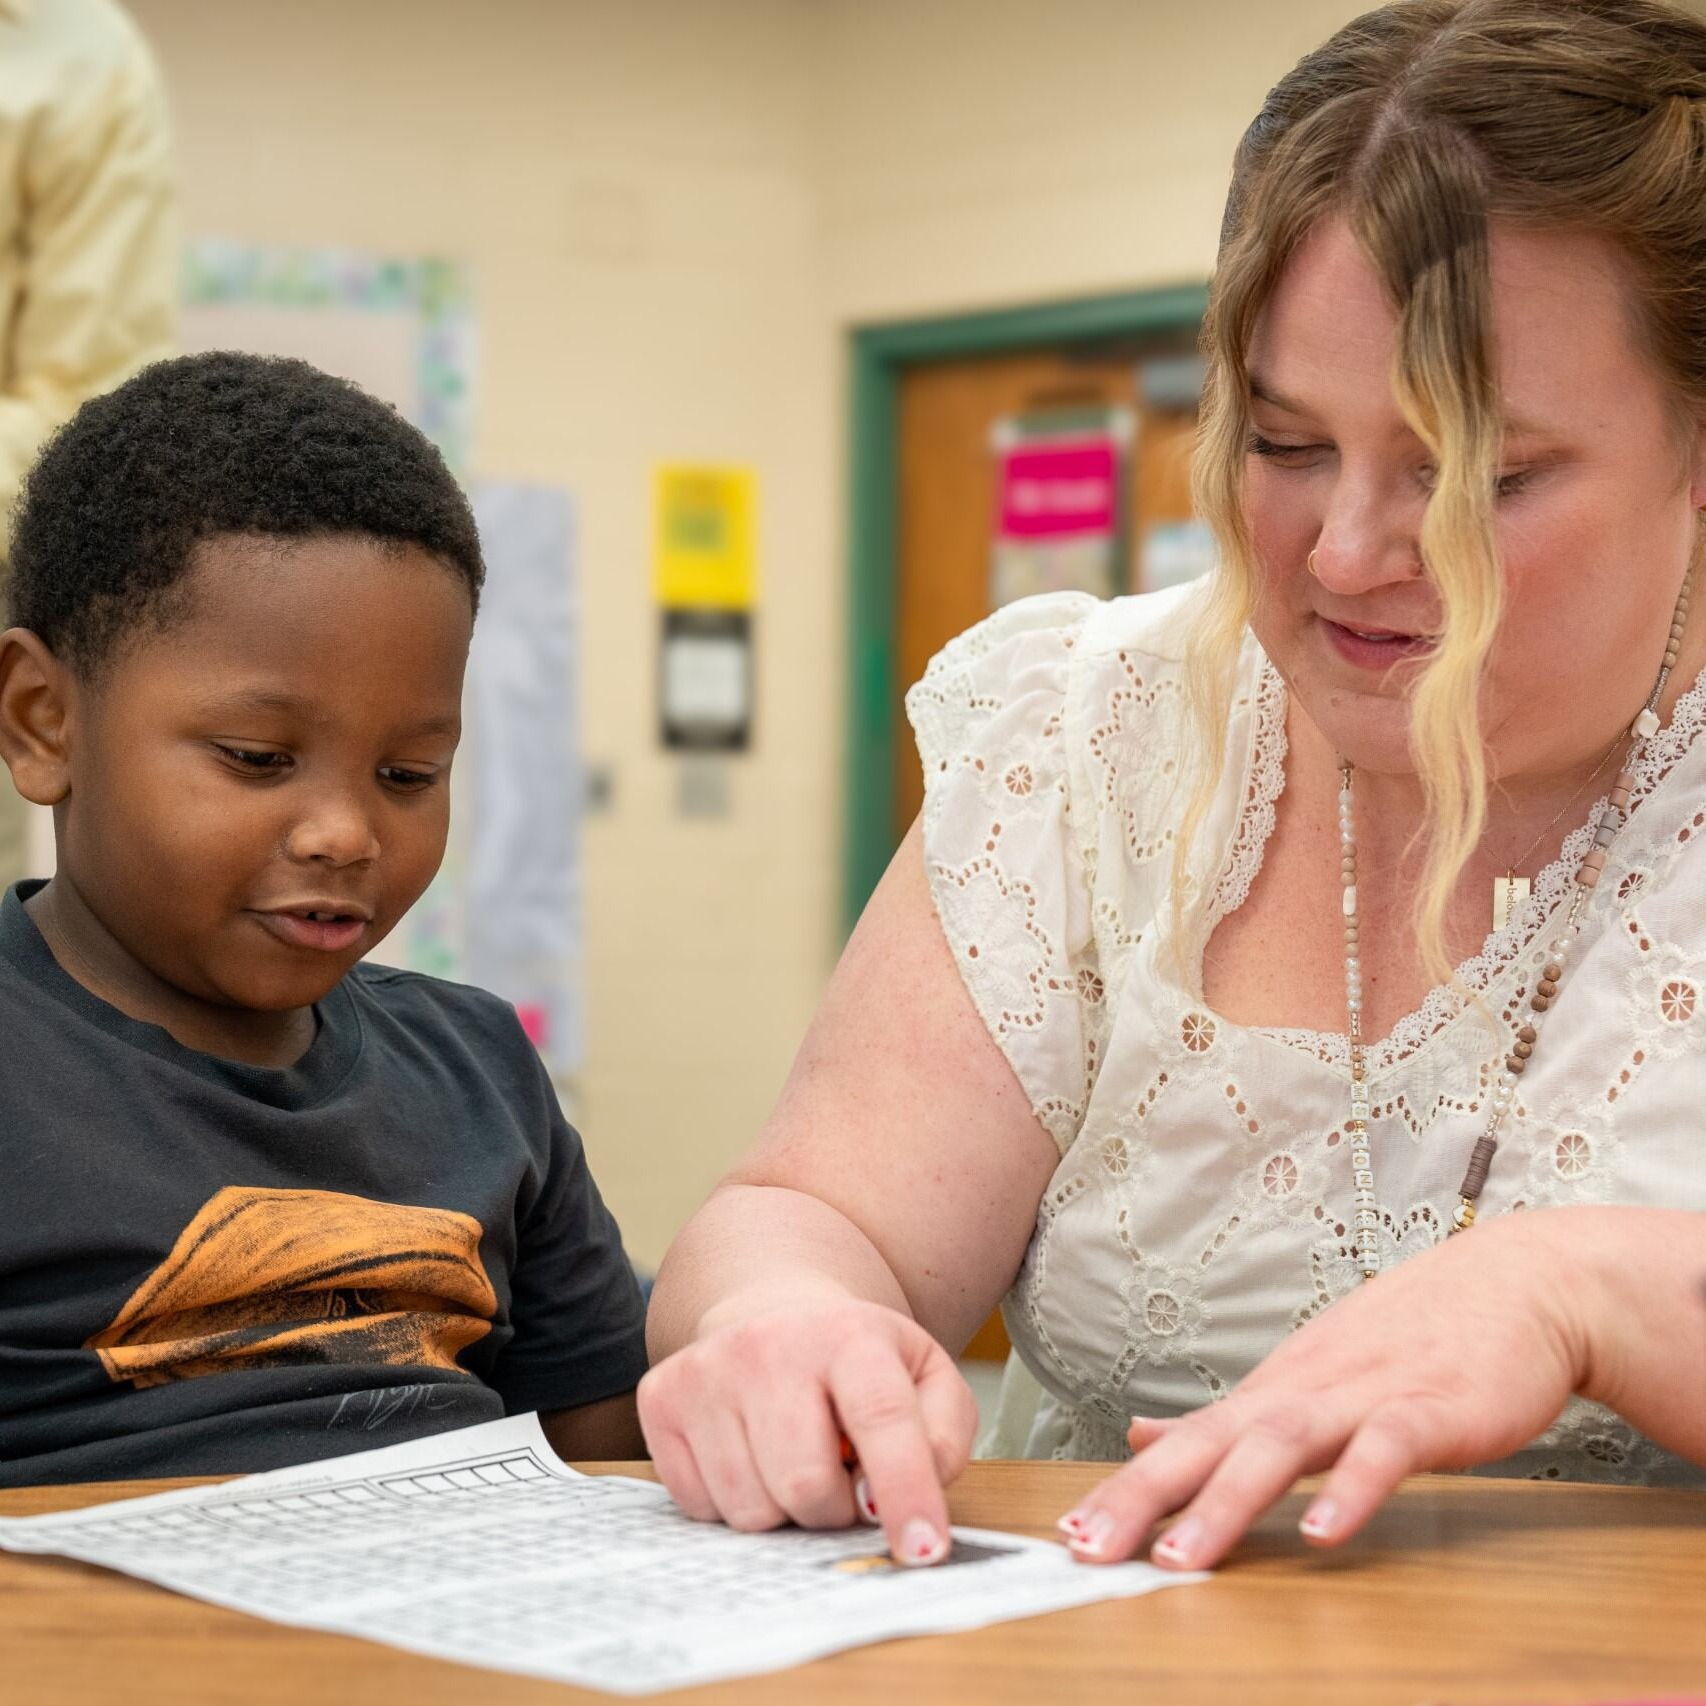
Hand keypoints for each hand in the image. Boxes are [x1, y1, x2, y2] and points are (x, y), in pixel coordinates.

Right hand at [638, 1294, 979, 1565]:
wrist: (775, 1311)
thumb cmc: (857, 1362)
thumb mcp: (925, 1379)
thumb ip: (943, 1437)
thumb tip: (906, 1506)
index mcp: (848, 1334)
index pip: (882, 1417)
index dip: (906, 1491)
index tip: (923, 1550)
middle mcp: (769, 1344)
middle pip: (804, 1484)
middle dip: (833, 1511)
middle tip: (842, 1482)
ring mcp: (706, 1369)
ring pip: (749, 1508)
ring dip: (783, 1511)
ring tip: (795, 1461)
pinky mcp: (661, 1397)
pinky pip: (699, 1506)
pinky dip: (733, 1502)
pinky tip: (751, 1457)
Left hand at [1058, 1213, 1589, 1569]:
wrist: (1520, 1285)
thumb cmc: (1414, 1336)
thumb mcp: (1310, 1371)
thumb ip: (1232, 1415)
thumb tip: (1146, 1433)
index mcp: (1276, 1388)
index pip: (1184, 1443)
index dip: (1127, 1486)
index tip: (1072, 1533)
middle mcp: (1305, 1387)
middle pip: (1210, 1443)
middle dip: (1144, 1496)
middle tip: (1089, 1547)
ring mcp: (1366, 1394)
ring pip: (1282, 1444)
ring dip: (1227, 1502)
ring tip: (1181, 1557)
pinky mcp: (1434, 1408)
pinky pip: (1387, 1449)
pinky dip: (1353, 1489)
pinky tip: (1323, 1533)